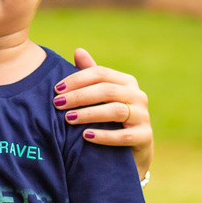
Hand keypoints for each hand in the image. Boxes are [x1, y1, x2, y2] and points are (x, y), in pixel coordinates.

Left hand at [55, 48, 152, 176]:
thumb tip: (78, 50)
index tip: (56, 89)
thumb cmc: (110, 119)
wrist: (130, 152)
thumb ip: (90, 76)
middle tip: (57, 104)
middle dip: (79, 96)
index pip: (100, 73)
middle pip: (107, 90)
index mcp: (126, 82)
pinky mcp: (145, 137)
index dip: (77, 79)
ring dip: (89, 114)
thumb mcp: (101, 97)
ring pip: (116, 111)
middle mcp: (137, 96)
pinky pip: (124, 136)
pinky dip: (104, 136)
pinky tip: (86, 136)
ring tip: (68, 119)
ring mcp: (143, 116)